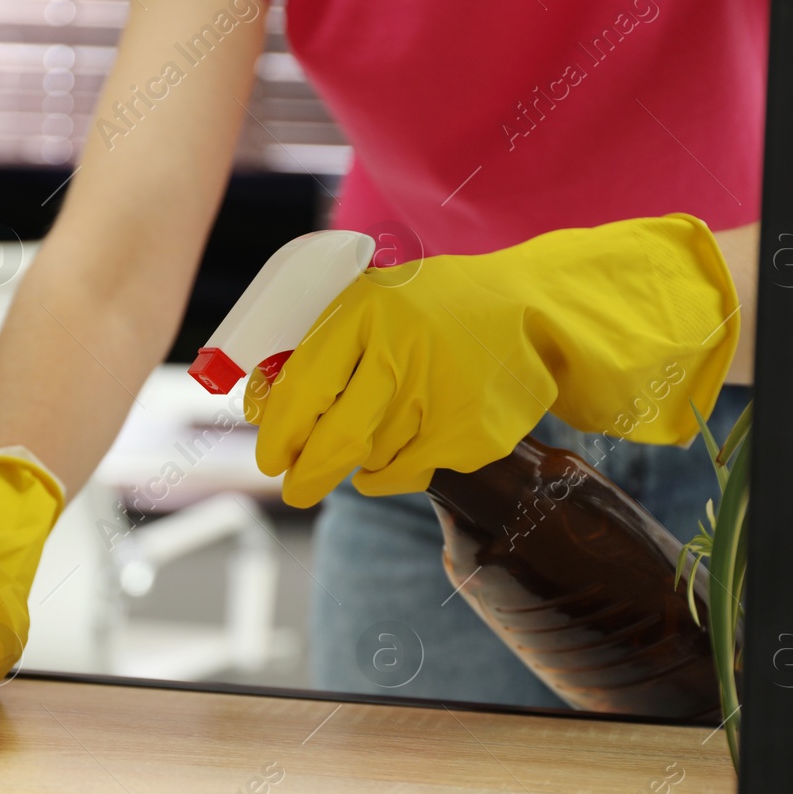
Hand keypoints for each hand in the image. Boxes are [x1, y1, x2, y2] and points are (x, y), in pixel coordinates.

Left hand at [245, 214, 739, 507]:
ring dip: (361, 460)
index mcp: (365, 309)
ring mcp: (439, 394)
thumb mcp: (377, 304)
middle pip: (334, 438)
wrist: (534, 312)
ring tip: (378, 434)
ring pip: (371, 457)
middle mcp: (401, 350)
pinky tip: (406, 445)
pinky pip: (409, 470)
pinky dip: (395, 470)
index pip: (302, 385)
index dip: (278, 431)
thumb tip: (259, 406)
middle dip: (306, 474)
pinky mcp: (470, 432)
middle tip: (294, 488)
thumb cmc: (436, 312)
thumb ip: (327, 346)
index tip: (269, 456)